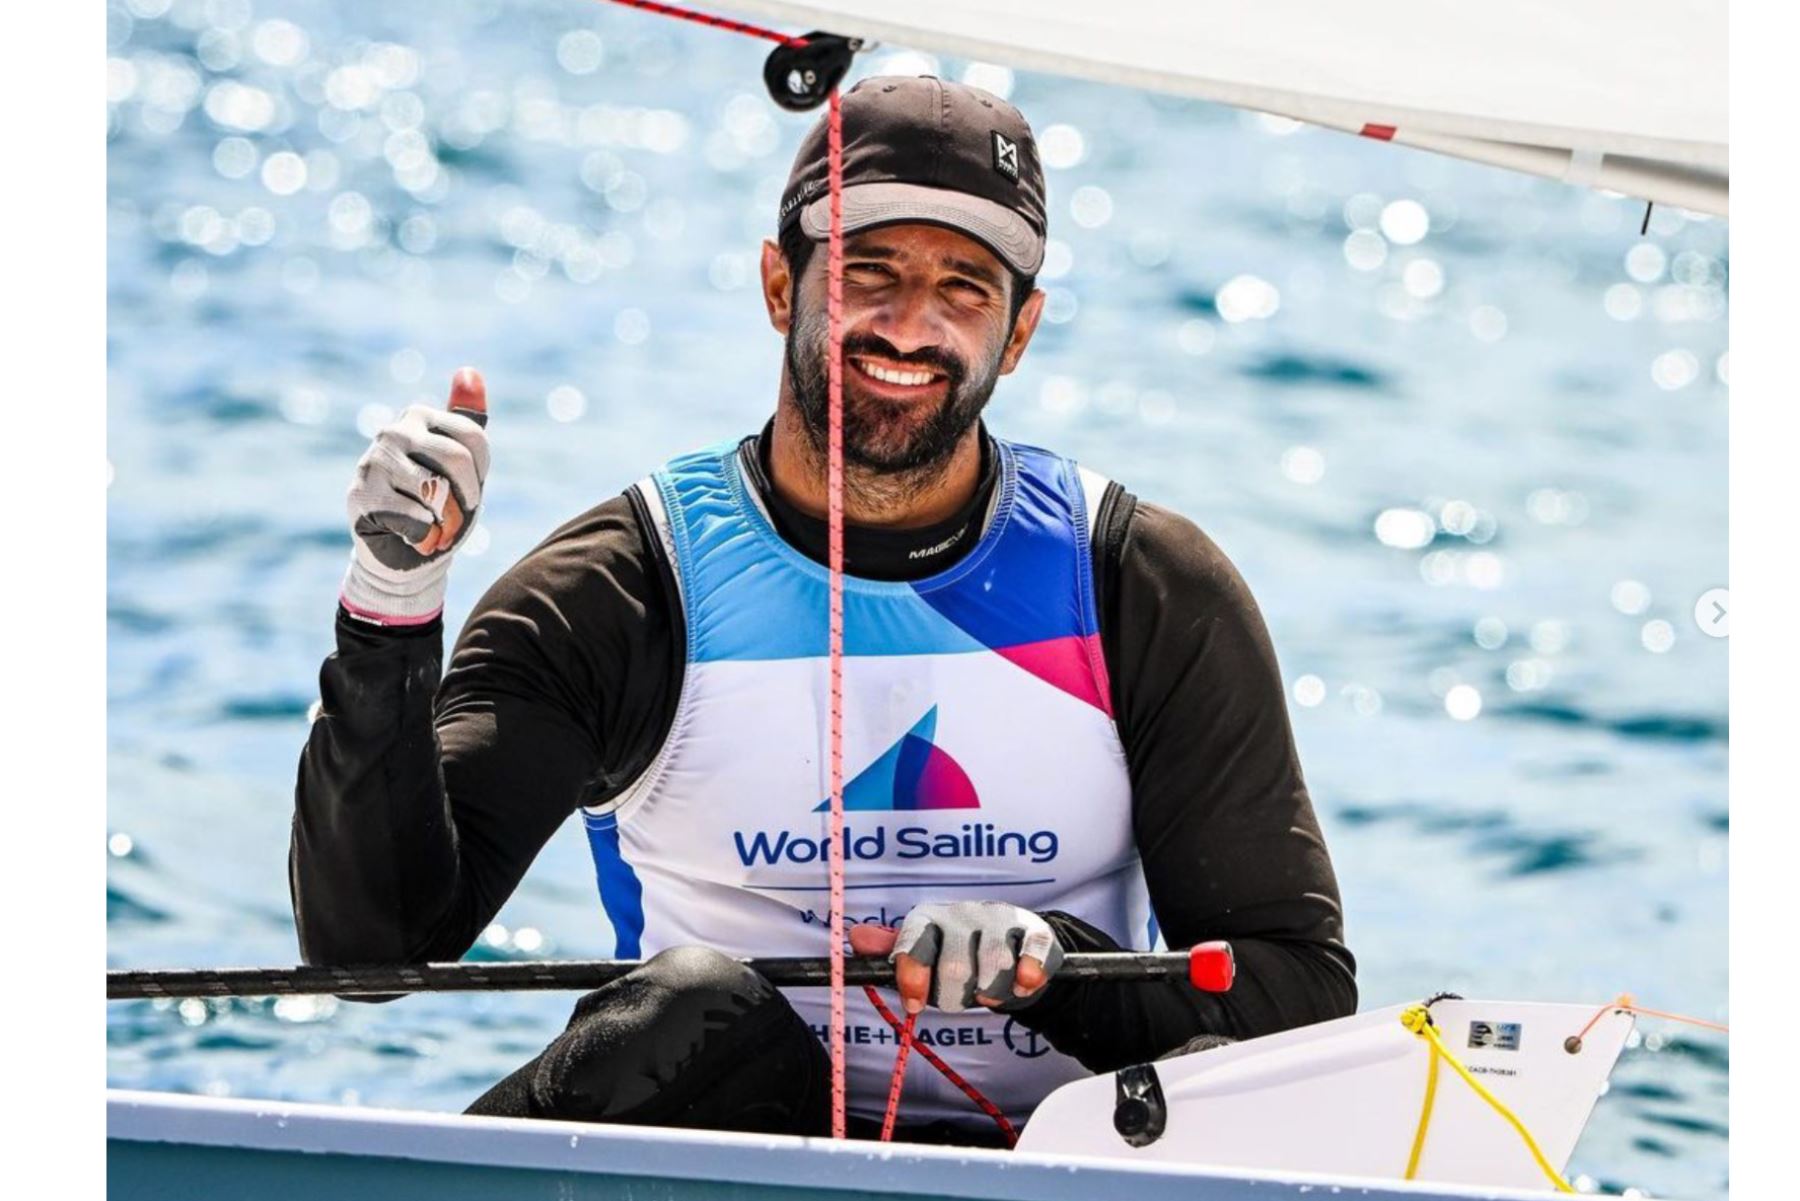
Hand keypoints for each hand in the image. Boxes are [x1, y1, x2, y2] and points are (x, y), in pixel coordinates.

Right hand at [339, 367, 489, 624]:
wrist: (399, 550)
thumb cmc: (435, 502)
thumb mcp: (459, 463)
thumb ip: (467, 421)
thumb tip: (469, 370)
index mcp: (419, 415)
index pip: (474, 438)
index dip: (481, 475)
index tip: (470, 492)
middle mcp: (394, 431)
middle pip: (457, 460)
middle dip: (467, 499)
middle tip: (458, 518)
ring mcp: (374, 462)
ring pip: (436, 492)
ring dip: (446, 523)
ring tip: (437, 529)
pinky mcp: (362, 496)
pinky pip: (416, 518)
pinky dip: (426, 537)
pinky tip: (414, 537)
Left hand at [856, 902, 1063, 1014]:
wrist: (1016, 955)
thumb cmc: (959, 960)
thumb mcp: (923, 959)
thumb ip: (891, 952)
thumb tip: (856, 938)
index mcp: (930, 919)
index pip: (914, 942)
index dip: (913, 976)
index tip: (916, 1004)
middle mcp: (964, 913)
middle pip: (953, 966)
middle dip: (957, 996)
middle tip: (964, 996)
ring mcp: (1001, 918)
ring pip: (993, 966)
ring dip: (992, 993)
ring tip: (990, 992)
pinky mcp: (1035, 930)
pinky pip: (1031, 956)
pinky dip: (1026, 978)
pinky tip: (1022, 986)